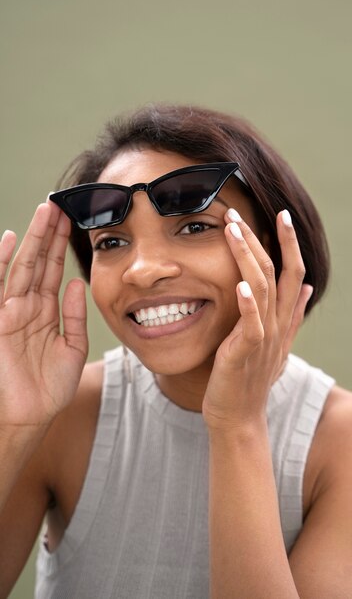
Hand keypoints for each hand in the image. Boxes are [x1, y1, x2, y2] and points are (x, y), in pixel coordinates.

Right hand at [0, 202, 87, 428]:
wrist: (31, 416)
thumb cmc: (49, 387)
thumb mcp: (72, 348)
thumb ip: (75, 315)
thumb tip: (76, 282)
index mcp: (47, 311)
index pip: (54, 269)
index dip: (61, 245)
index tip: (71, 219)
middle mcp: (28, 306)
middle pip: (40, 261)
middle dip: (49, 233)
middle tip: (58, 203)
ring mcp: (12, 311)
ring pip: (24, 267)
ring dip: (33, 239)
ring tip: (44, 212)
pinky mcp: (0, 321)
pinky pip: (0, 287)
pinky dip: (2, 264)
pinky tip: (7, 240)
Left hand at [202, 209, 311, 431]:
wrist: (239, 416)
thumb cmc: (249, 377)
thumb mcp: (275, 343)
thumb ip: (291, 314)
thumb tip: (306, 287)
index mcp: (282, 319)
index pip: (293, 272)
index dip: (289, 243)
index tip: (281, 215)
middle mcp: (277, 324)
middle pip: (278, 273)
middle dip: (264, 239)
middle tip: (239, 213)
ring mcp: (264, 337)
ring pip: (261, 288)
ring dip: (248, 257)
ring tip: (232, 230)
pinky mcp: (246, 352)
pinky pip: (251, 323)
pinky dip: (247, 302)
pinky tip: (239, 282)